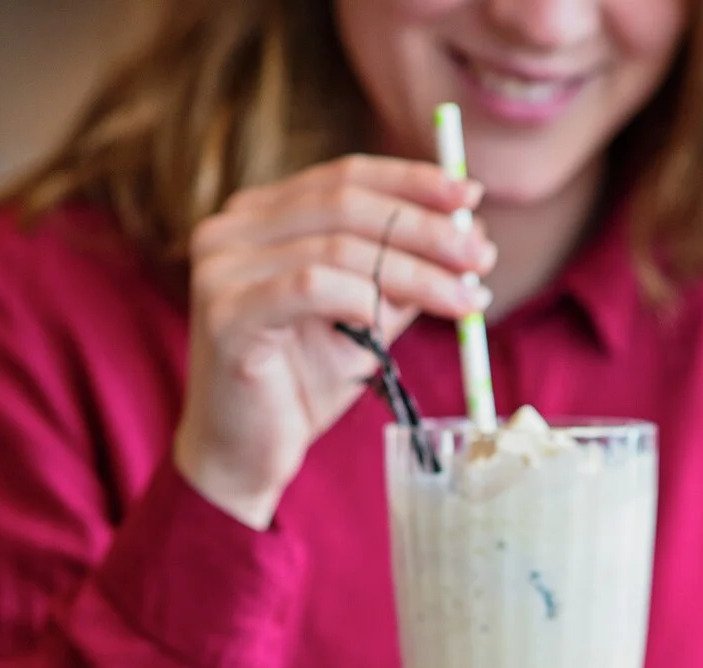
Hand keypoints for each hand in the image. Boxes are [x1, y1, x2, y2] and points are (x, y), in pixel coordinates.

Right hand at [174, 155, 497, 527]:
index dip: (412, 182)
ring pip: (336, 248)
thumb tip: (469, 240)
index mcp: (261, 215)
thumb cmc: (302, 384)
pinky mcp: (223, 313)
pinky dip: (362, 297)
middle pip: (345, 204)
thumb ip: (401, 277)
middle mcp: (231, 228)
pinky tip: (394, 321)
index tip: (472, 198)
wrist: (246, 455)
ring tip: (465, 300)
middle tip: (481, 255)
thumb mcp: (366, 319)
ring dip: (413, 273)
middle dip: (425, 228)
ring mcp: (220, 267)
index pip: (344, 177)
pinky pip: (310, 287)